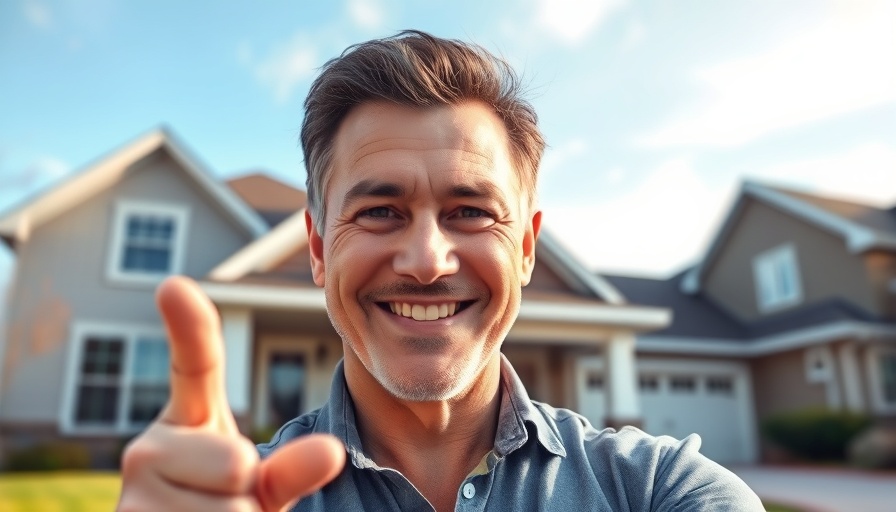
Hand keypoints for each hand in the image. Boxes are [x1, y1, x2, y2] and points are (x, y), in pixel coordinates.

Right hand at [117, 276, 344, 510]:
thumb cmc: (227, 510)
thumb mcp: (266, 486)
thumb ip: (293, 465)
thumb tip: (330, 452)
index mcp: (187, 421)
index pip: (194, 368)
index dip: (188, 326)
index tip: (174, 285)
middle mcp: (148, 449)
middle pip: (237, 465)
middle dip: (250, 498)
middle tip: (227, 508)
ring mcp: (133, 493)